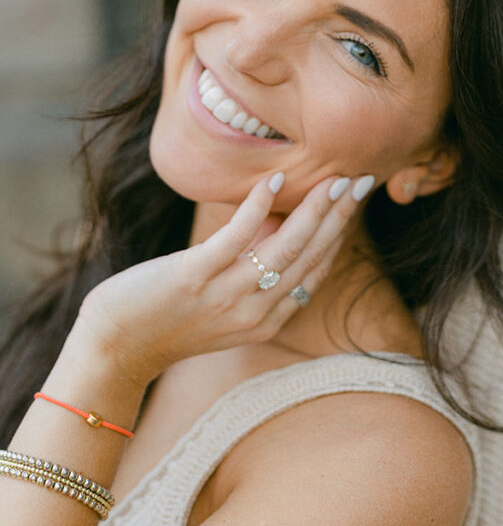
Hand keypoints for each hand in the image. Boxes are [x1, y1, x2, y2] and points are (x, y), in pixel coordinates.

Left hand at [76, 172, 373, 386]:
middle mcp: (254, 313)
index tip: (354, 199)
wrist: (117, 345)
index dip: (338, 233)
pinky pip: (236, 239)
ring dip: (313, 211)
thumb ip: (254, 271)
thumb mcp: (223, 301)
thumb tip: (278, 221)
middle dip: (339, 216)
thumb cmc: (168, 315)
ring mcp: (225, 297)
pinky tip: (273, 181)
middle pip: (309, 257)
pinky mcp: (195, 278)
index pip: (315, 271)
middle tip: (361, 181)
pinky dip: (257, 209)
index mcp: (266, 320)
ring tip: (333, 180)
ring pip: (284, 248)